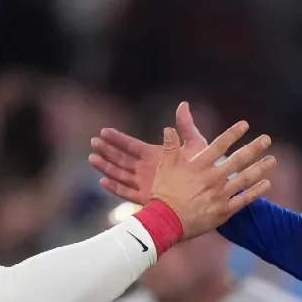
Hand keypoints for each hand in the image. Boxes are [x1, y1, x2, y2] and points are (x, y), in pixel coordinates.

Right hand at [90, 101, 209, 204]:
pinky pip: (127, 192)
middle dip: (107, 151)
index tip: (104, 131)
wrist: (208, 190)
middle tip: (93, 142)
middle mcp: (146, 169)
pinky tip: (103, 181)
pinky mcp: (146, 197)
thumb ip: (186, 126)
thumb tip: (183, 104)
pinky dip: (115, 187)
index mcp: (154, 155)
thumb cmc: (203, 167)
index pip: (131, 145)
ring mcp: (144, 183)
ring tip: (92, 158)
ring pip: (120, 174)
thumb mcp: (195, 144)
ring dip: (106, 166)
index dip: (117, 139)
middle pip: (121, 158)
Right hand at [150, 120, 275, 239]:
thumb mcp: (164, 167)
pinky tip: (267, 184)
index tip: (245, 125)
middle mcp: (213, 178)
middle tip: (267, 139)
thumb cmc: (164, 193)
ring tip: (272, 160)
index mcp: (199, 166)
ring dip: (260, 168)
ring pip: (245, 179)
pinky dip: (256, 192)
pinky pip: (243, 200)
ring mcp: (220, 195)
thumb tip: (168, 128)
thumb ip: (169, 147)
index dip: (233, 133)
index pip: (219, 145)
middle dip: (254, 148)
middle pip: (238, 159)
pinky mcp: (223, 210)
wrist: (165, 221)